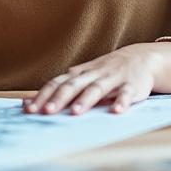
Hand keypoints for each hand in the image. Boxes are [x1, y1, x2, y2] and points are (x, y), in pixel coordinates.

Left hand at [24, 42, 170, 114]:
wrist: (142, 58)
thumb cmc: (105, 72)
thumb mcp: (82, 76)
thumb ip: (60, 87)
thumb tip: (28, 101)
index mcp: (79, 73)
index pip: (57, 83)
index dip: (43, 95)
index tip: (29, 109)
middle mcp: (93, 74)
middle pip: (73, 85)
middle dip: (59, 98)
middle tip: (47, 112)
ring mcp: (113, 78)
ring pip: (97, 88)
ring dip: (86, 100)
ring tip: (76, 112)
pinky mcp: (132, 85)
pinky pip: (126, 93)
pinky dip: (122, 102)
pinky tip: (117, 111)